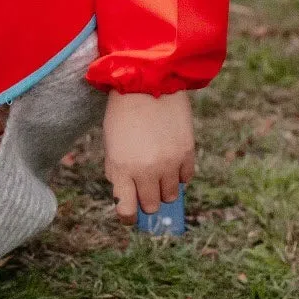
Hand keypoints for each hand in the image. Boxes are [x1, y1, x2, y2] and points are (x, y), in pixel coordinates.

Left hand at [103, 91, 194, 223]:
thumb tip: (128, 195)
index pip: (126, 212)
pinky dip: (179, 174)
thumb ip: (118, 171)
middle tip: (144, 188)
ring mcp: (168, 164)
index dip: (128, 216)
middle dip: (147, 200)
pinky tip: (171, 159)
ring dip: (164, 188)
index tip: (129, 213)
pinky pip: (186, 179)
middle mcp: (146, 172)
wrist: (147, 83)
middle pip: (151, 206)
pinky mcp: (186, 154)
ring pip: (171, 196)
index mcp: (121, 169)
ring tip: (158, 171)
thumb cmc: (123, 113)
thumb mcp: (111, 144)